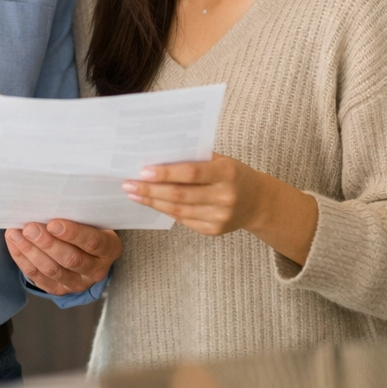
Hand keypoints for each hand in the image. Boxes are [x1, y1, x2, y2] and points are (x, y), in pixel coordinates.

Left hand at [4, 219, 120, 294]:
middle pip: (71, 259)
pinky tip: (14, 244)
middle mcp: (96, 269)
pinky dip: (23, 260)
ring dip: (31, 252)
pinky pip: (39, 278)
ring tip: (15, 234)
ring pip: (52, 270)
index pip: (92, 242)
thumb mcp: (92, 219)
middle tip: (30, 228)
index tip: (53, 223)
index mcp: (109, 248)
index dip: (72, 233)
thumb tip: (48, 203)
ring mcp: (77, 283)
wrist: (87, 249)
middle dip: (47, 243)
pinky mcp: (59, 290)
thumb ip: (77, 214)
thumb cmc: (87, 226)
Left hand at [123, 154, 260, 236]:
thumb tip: (158, 157)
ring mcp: (219, 217)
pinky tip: (151, 203)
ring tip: (134, 193)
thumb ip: (194, 159)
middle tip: (128, 184)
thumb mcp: (221, 160)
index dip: (166, 173)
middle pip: (180, 195)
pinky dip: (164, 210)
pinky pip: (183, 220)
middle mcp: (225, 197)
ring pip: (178, 210)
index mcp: (227, 173)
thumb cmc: (234, 174)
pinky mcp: (213, 230)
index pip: (191, 173)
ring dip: (152, 202)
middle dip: (150, 190)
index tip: (143, 171)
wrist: (259, 202)